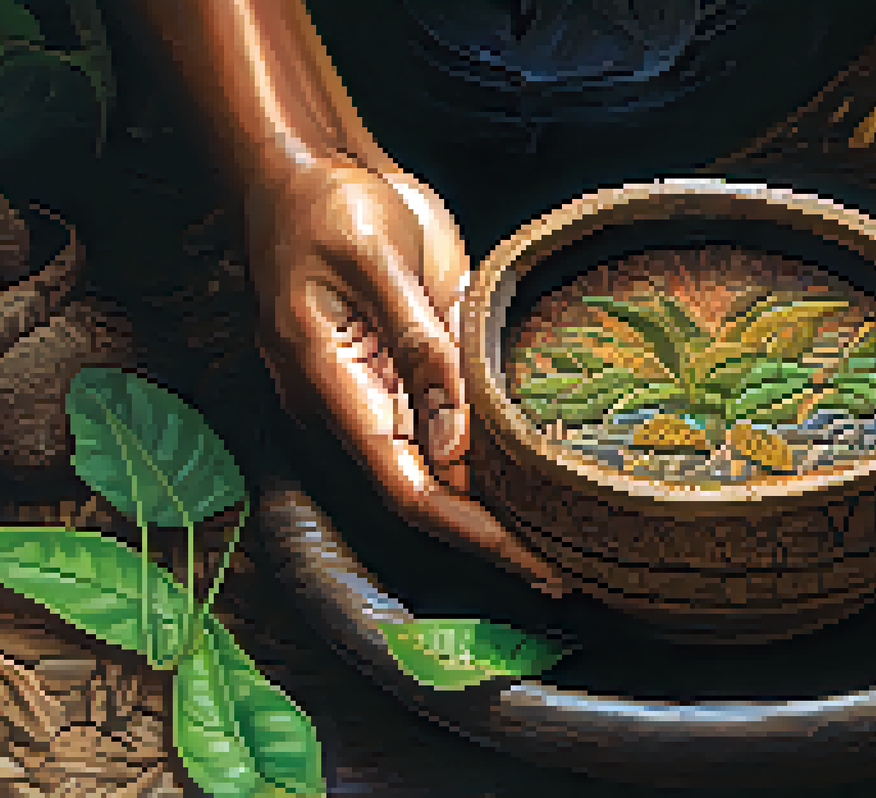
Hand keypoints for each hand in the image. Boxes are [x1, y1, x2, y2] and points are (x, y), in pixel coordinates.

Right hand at [249, 151, 566, 595]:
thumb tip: (456, 442)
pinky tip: (540, 474)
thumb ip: (420, 346)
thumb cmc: (325, 205)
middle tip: (573, 568)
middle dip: (496, 538)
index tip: (535, 562)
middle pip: (429, 494)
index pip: (410, 487)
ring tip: (570, 537)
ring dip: (498, 504)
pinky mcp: (402, 368)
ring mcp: (378, 391)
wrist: (302, 170)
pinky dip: (490, 455)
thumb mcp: (378, 259)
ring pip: (441, 468)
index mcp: (334, 388)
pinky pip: (447, 426)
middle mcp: (354, 406)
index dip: (475, 532)